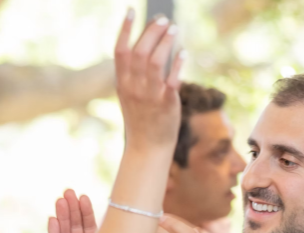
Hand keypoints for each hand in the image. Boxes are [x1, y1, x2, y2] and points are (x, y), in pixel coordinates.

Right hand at [115, 11, 183, 153]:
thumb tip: (146, 46)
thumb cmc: (141, 120)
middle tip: (162, 19)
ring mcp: (150, 96)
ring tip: (174, 29)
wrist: (147, 148)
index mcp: (122, 84)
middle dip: (151, 31)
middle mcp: (134, 88)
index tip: (131, 11)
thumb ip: (133, 74)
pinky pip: (173, 79)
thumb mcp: (129, 95)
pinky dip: (178, 63)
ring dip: (166, 42)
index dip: (125, 29)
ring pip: (156, 62)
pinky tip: (183, 52)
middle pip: (140, 52)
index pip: (120, 51)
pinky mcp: (166, 104)